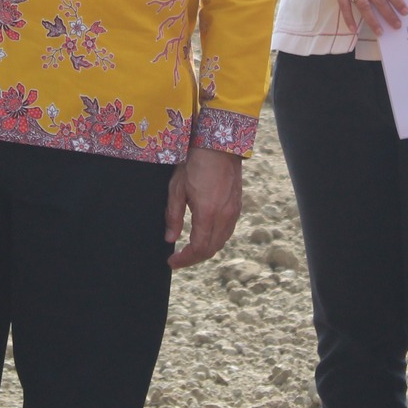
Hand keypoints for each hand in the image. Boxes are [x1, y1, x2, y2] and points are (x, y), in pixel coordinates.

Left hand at [166, 147, 242, 269]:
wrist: (220, 145)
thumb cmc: (195, 163)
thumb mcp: (177, 188)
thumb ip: (173, 216)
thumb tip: (169, 239)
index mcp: (208, 213)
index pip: (198, 248)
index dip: (184, 259)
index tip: (171, 262)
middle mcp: (224, 216)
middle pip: (211, 249)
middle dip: (193, 258)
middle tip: (178, 259)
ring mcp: (234, 212)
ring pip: (221, 242)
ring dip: (205, 250)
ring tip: (189, 249)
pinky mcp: (238, 206)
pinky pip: (228, 231)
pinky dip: (215, 239)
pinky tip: (204, 235)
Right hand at [311, 0, 407, 31]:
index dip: (398, 1)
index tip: (405, 11)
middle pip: (378, 0)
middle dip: (389, 14)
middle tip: (397, 25)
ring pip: (363, 6)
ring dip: (372, 20)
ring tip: (380, 31)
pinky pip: (344, 7)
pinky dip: (348, 18)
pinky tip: (354, 29)